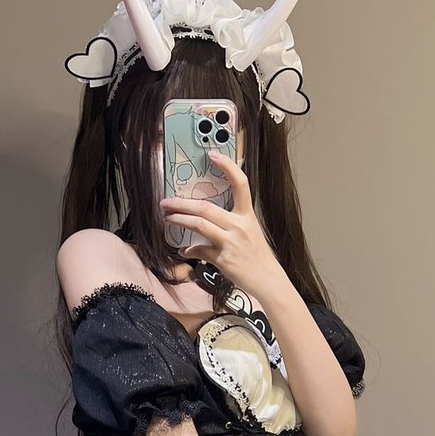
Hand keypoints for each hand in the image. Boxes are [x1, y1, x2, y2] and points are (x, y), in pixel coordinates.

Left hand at [160, 151, 281, 297]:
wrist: (268, 280)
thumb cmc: (258, 256)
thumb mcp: (250, 233)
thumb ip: (231, 223)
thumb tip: (210, 218)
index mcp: (247, 215)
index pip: (240, 184)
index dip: (228, 167)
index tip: (213, 155)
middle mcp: (239, 226)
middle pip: (206, 207)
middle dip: (182, 203)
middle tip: (166, 202)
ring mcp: (231, 242)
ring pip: (199, 224)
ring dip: (179, 219)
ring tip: (167, 217)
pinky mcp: (224, 259)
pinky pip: (201, 250)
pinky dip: (190, 250)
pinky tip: (183, 250)